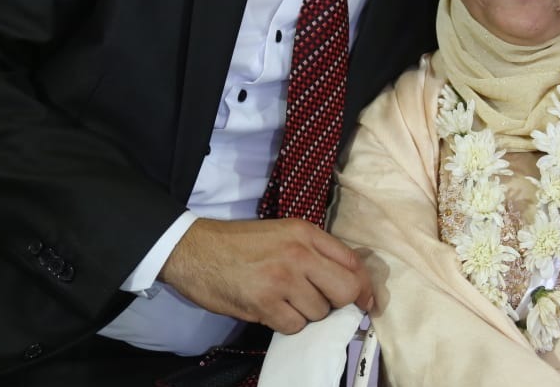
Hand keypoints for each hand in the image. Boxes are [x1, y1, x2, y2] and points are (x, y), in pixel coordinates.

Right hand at [159, 217, 373, 334]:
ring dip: (306, 314)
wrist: (194, 250)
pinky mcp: (264, 303)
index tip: (365, 301)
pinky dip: (286, 323)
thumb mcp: (282, 233)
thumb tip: (350, 279)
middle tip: (324, 304)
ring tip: (284, 300)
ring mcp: (282, 279)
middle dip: (341, 304)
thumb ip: (315, 250)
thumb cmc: (238, 243)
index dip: (364, 286)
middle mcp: (299, 253)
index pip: (352, 261)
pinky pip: (294, 326)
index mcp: (305, 232)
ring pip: (319, 313)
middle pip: (345, 290)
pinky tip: (271, 309)